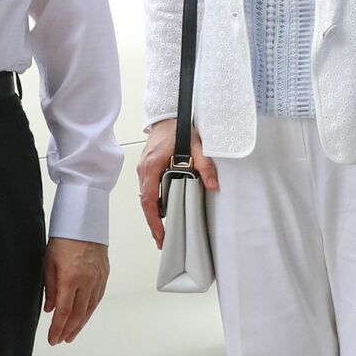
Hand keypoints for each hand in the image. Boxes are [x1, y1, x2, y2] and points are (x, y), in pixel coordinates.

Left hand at [43, 238, 108, 344]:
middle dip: (69, 330)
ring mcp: (98, 278)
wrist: (84, 221)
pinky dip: (90, 310)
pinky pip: (98, 298)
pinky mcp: (104, 274)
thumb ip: (50, 288)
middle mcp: (87, 281)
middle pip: (79, 314)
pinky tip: (85, 316)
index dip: (58, 328)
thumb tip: (50, 308)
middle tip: (61, 340)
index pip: (64, 311)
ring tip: (72, 334)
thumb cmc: (64, 239)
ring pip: (90, 308)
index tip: (53, 339)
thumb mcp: (49, 263)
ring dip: (81, 323)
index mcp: (71, 278)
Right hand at [136, 118, 216, 248]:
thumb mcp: (196, 145)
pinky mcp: (145, 168)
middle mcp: (143, 170)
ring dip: (152, 214)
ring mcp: (142, 169)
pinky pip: (147, 189)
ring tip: (162, 230)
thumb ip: (205, 165)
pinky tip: (162, 210)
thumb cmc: (179, 128)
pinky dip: (153, 203)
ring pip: (145, 197)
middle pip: (145, 202)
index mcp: (152, 166)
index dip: (153, 220)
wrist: (166, 115)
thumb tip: (213, 186)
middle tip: (162, 240)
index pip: (150, 200)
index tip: (160, 234)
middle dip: (153, 223)